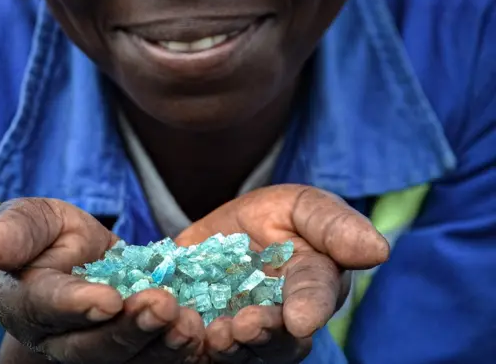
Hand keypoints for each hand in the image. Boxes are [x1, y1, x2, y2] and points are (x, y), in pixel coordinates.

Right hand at [0, 198, 206, 363]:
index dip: (77, 306)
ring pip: (125, 359)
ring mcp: (94, 348)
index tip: (108, 299)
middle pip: (92, 346)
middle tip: (163, 307)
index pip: (48, 307)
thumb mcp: (30, 219)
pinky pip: (150, 359)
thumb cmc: (46, 237)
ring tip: (189, 326)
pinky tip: (200, 337)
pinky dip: (176, 353)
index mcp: (28, 302)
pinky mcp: (127, 350)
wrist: (71, 260)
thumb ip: (16, 230)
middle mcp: (59, 336)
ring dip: (160, 346)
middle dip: (129, 329)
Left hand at [176, 185, 388, 363]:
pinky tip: (179, 328)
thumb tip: (378, 249)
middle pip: (280, 341)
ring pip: (242, 353)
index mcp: (314, 286)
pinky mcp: (206, 334)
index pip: (316, 298)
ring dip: (230, 347)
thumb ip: (335, 226)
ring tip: (217, 335)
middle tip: (247, 325)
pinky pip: (199, 347)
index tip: (300, 318)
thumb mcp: (303, 207)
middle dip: (265, 335)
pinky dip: (189, 342)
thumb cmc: (278, 217)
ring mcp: (244, 333)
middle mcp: (284, 321)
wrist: (227, 230)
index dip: (310, 307)